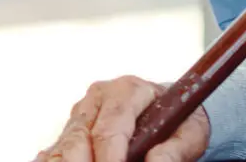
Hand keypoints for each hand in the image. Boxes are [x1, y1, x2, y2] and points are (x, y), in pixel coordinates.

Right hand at [40, 75, 208, 161]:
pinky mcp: (70, 131)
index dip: (110, 157)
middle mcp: (98, 98)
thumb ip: (175, 150)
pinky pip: (55, 150)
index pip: (111, 128)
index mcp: (127, 91)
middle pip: (79, 138)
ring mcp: (81, 114)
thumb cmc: (178, 121)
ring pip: (64, 145)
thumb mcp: (190, 133)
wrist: (169, 112)